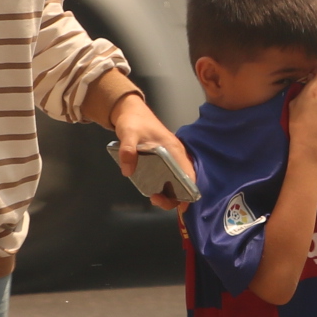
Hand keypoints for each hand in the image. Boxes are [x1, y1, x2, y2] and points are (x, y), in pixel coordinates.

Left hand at [110, 93, 194, 210]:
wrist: (131, 112)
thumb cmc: (133, 121)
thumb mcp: (127, 133)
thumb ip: (127, 150)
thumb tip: (128, 172)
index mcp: (173, 149)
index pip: (189, 174)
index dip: (189, 191)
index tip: (180, 204)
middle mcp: (176, 156)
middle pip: (185, 182)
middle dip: (175, 197)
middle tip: (155, 198)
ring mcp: (171, 159)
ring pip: (178, 182)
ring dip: (169, 194)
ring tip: (153, 196)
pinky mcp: (164, 161)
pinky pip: (170, 178)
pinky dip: (165, 188)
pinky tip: (153, 190)